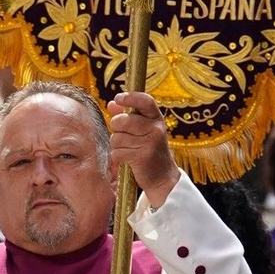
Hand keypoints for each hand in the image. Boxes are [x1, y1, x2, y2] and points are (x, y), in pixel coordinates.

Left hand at [108, 93, 179, 207]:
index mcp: (156, 119)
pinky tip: (128, 159)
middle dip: (115, 128)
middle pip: (122, 121)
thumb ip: (127, 115)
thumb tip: (112, 104)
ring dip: (117, 145)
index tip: (118, 98)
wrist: (162, 176)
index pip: (145, 101)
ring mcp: (150, 143)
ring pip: (117, 138)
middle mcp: (155, 129)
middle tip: (122, 134)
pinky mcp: (142, 158)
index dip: (130, 97)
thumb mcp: (143, 129)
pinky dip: (118, 156)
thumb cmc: (149, 148)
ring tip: (128, 148)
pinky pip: (117, 152)